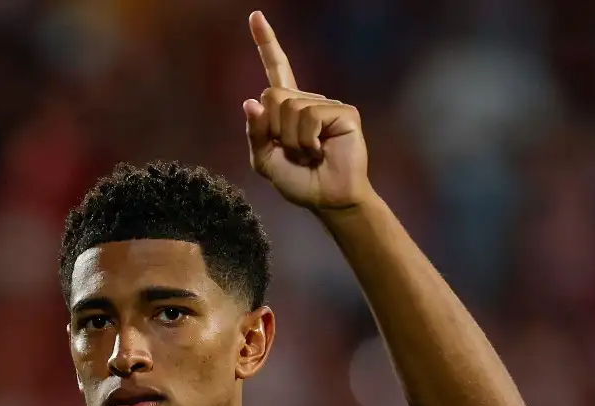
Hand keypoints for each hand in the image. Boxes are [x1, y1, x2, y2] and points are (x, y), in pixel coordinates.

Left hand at [242, 12, 370, 209]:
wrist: (327, 199)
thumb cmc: (297, 181)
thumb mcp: (264, 160)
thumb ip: (255, 133)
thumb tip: (250, 101)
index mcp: (286, 108)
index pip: (276, 69)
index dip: (266, 43)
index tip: (255, 16)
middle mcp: (307, 100)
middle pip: (271, 96)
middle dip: (273, 130)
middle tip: (292, 152)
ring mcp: (326, 104)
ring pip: (289, 108)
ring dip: (291, 140)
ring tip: (308, 154)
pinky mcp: (344, 112)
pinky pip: (309, 117)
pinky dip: (307, 140)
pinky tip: (321, 151)